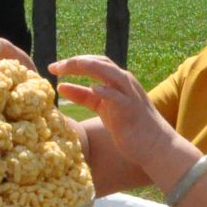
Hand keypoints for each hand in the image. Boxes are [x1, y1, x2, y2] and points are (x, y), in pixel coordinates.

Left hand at [50, 54, 172, 171]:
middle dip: (76, 62)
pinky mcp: (131, 109)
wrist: (153, 144)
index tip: (53, 67)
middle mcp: (124, 82)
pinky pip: (117, 96)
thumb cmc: (126, 125)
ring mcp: (129, 94)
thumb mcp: (101, 107)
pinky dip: (106, 90)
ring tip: (68, 67)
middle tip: (54, 66)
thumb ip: (83, 96)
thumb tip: (60, 86)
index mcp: (116, 80)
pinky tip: (93, 87)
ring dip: (88, 67)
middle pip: (99, 62)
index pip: (93, 61)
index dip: (73, 62)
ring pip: (110, 72)